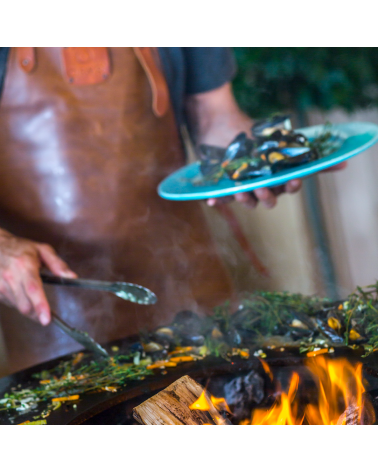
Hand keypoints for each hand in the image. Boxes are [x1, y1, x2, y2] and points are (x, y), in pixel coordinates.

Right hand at [0, 229, 76, 324]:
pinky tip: (19, 290)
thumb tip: (72, 276)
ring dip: (28, 306)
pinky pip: (10, 304)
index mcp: (25, 265)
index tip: (47, 319)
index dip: (40, 306)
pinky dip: (18, 302)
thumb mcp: (42, 249)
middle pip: (25, 305)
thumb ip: (58, 264)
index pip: (33, 289)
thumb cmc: (20, 248)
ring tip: (29, 292)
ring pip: (17, 307)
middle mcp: (10, 276)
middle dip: (37, 313)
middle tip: (46, 312)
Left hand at [187, 82, 346, 209]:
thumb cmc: (256, 137)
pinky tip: (212, 201)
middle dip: (266, 196)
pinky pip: (222, 198)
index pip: (289, 187)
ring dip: (245, 199)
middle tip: (261, 188)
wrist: (224, 126)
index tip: (292, 180)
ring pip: (248, 202)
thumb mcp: (282, 142)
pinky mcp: (225, 186)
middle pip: (269, 200)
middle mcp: (263, 186)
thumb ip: (308, 153)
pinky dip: (217, 200)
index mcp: (279, 177)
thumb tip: (344, 163)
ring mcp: (244, 187)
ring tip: (240, 191)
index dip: (291, 186)